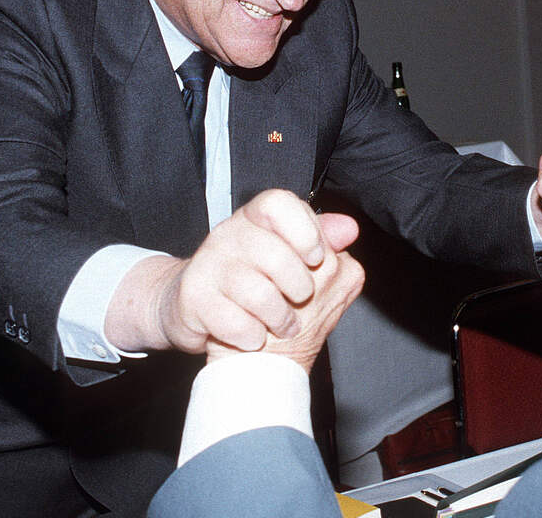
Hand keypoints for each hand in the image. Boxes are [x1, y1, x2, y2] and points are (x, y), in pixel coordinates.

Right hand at [105, 189, 359, 354]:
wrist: (201, 315)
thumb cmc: (258, 286)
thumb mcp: (293, 259)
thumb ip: (322, 242)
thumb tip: (349, 229)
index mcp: (255, 218)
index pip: (278, 203)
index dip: (304, 231)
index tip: (316, 257)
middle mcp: (227, 235)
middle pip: (275, 254)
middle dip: (300, 289)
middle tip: (302, 301)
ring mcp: (208, 266)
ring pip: (258, 294)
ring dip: (281, 319)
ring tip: (284, 325)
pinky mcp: (192, 300)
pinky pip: (235, 324)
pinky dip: (253, 337)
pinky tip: (254, 337)